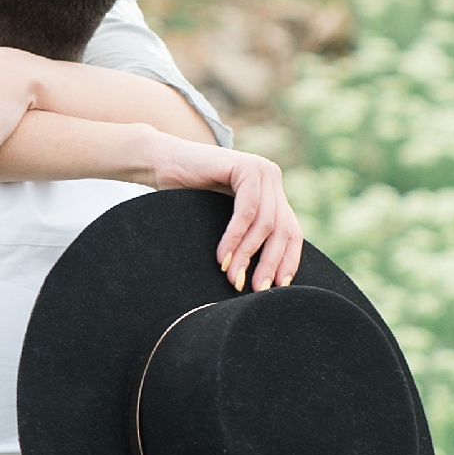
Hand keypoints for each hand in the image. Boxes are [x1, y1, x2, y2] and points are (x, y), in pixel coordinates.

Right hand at [141, 136, 303, 288]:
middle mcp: (272, 179)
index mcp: (273, 192)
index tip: (278, 288)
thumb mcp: (226, 220)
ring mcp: (262, 171)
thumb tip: (263, 279)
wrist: (162, 164)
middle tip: (256, 289)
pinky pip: (246, 211)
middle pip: (282, 229)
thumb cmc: (188, 197)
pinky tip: (223, 256)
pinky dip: (235, 237)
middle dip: (269, 263)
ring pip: (265, 223)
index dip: (288, 261)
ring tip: (233, 277)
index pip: (291, 232)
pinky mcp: (246, 167)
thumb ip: (247, 236)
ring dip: (247, 254)